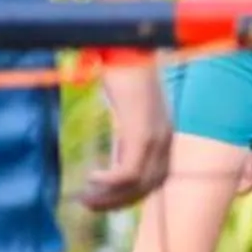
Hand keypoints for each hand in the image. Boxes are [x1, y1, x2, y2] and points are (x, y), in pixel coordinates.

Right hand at [83, 57, 172, 211]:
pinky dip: (111, 180)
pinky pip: (130, 170)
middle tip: (88, 204)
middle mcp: (165, 139)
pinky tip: (91, 177)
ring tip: (85, 199)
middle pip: (148, 186)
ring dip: (110, 196)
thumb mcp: (130, 109)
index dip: (131, 194)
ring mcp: (156, 136)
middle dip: (118, 201)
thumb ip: (129, 130)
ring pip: (139, 183)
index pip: (155, 179)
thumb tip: (118, 147)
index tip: (105, 199)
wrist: (130, 46)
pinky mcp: (141, 131)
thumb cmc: (125, 73)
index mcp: (164, 136)